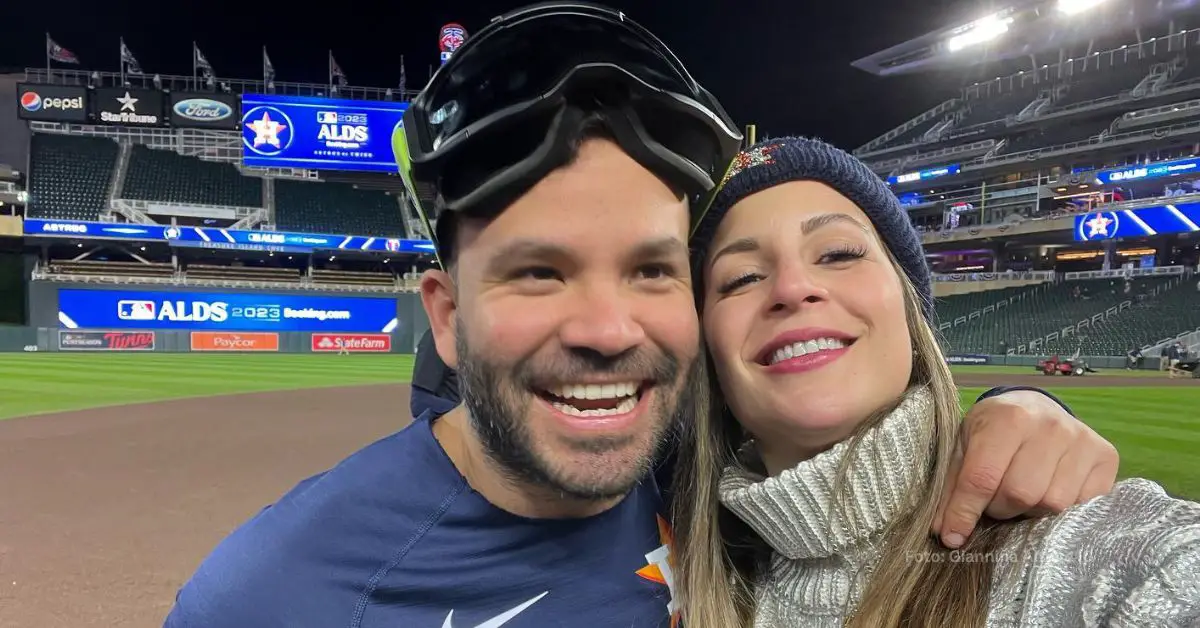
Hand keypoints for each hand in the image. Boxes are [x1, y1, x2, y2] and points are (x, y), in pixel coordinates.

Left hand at [932, 389, 1118, 547]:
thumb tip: (945, 532)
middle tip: (994, 501)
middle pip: (1021, 494)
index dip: (964, 512)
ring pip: (1051, 504)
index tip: (952, 536)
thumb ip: (952, 485)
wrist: (1035, 406)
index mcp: (1008, 417)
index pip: (982, 477)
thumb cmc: (993, 429)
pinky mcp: (1106, 456)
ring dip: (1029, 511)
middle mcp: (1050, 425)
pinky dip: (1059, 510)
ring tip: (1020, 495)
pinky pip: (1081, 506)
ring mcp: (1082, 440)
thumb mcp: (964, 445)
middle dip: (999, 508)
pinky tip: (1047, 492)